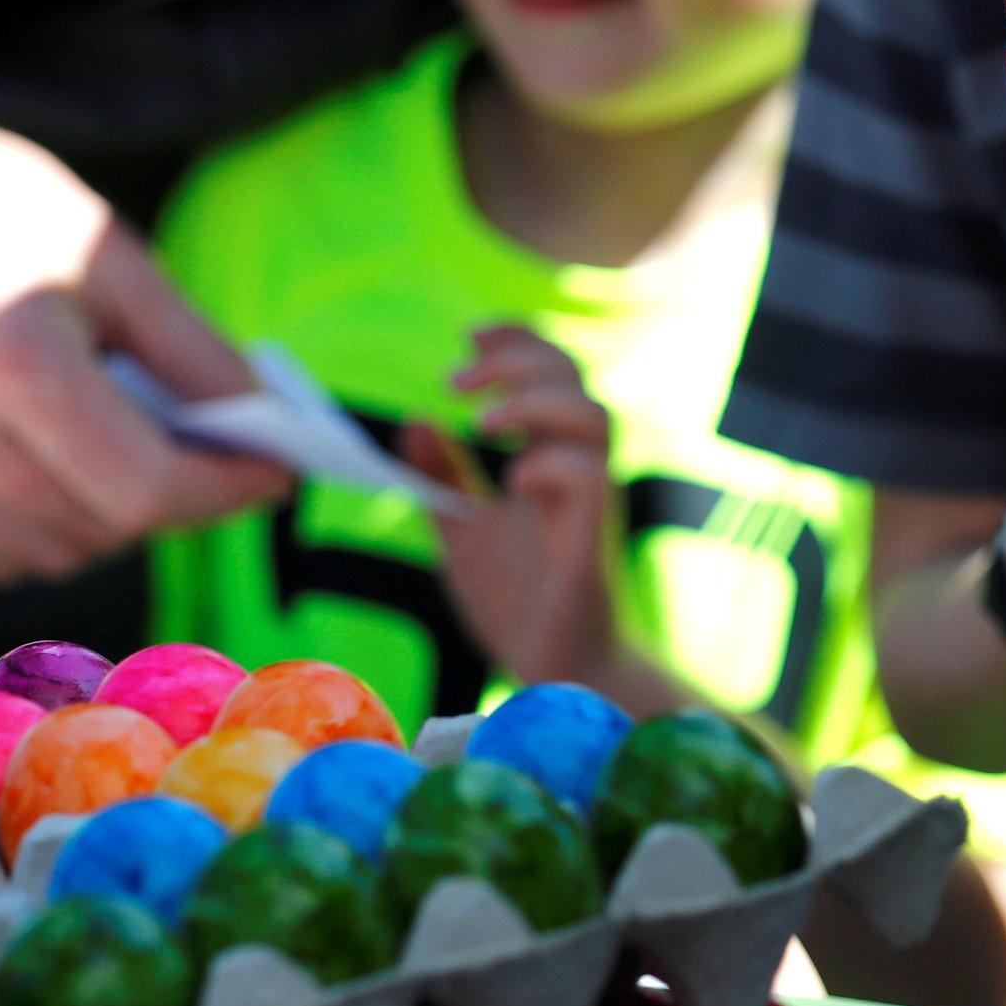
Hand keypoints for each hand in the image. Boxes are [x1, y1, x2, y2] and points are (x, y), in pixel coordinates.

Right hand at [0, 98, 287, 583]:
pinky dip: (43, 524)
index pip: (148, 487)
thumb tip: (263, 426)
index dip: (227, 488)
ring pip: (51, 553)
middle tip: (214, 450)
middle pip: (105, 527)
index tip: (276, 471)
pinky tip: (52, 460)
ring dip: (111, 517)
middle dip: (178, 497)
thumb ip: (195, 353)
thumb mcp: (108, 254)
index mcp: (13, 366)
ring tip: (127, 444)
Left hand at [403, 325, 687, 714]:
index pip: (549, 372)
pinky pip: (589, 478)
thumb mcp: (462, 529)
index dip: (516, 340)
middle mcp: (578, 468)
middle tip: (455, 379)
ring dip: (534, 403)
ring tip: (480, 422)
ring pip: (592, 416)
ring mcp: (590, 502)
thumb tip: (413, 420)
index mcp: (550, 457)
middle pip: (571, 379)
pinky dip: (548, 465)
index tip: (469, 335)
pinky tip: (509, 481)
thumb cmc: (519, 601)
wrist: (555, 669)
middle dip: (515, 361)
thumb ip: (443, 477)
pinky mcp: (592, 540)